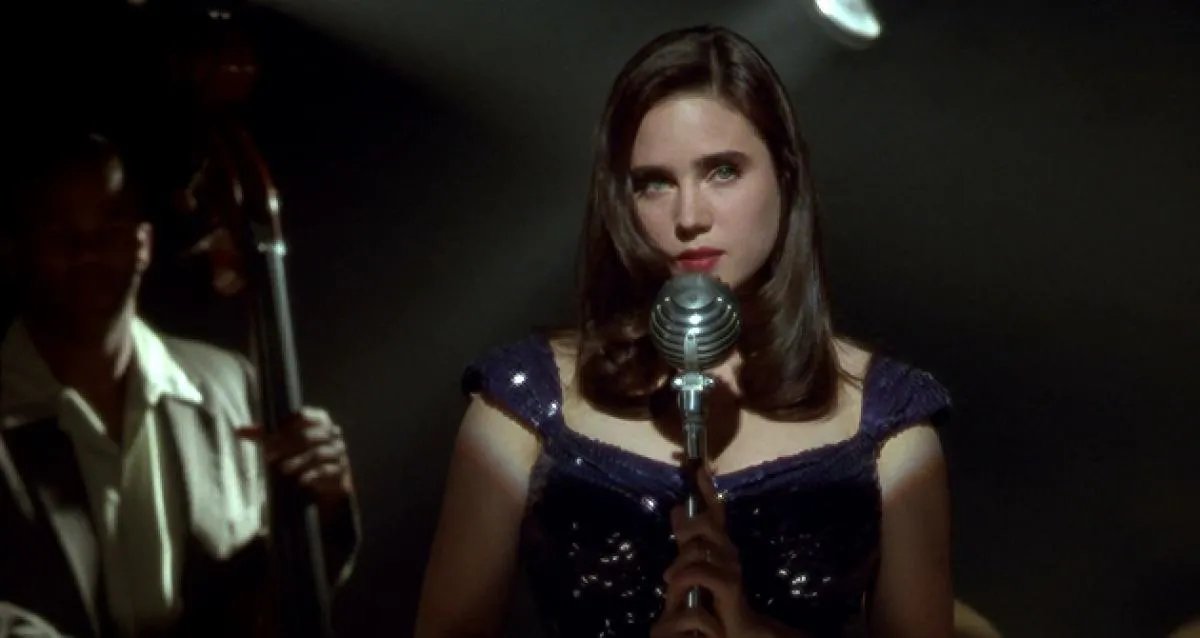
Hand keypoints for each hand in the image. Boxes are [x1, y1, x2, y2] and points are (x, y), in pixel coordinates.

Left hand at [236, 406, 353, 511]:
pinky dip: (312, 475)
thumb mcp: (285, 444)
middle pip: (307, 436)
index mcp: (320, 420)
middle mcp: (332, 433)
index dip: (286, 424)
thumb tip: (238, 430)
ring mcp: (338, 451)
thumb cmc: (304, 456)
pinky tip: (300, 481)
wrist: (329, 481)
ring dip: (298, 461)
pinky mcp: (341, 470)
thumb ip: (265, 436)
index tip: (269, 436)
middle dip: (286, 445)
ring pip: (317, 453)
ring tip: (282, 470)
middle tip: (268, 456)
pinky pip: (326, 470)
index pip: (304, 415)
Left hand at [651, 466, 804, 637]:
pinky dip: (684, 576)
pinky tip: (674, 584)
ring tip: (670, 577)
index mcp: (721, 542)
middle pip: (708, 522)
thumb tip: (676, 508)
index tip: (699, 468)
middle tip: (678, 539)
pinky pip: (700, 571)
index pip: (716, 510)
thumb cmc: (712, 594)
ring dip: (680, 561)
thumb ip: (687, 538)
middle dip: (689, 526)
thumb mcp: (695, 562)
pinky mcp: (729, 585)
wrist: (733, 627)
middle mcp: (729, 549)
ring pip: (699, 548)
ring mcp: (731, 566)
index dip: (708, 489)